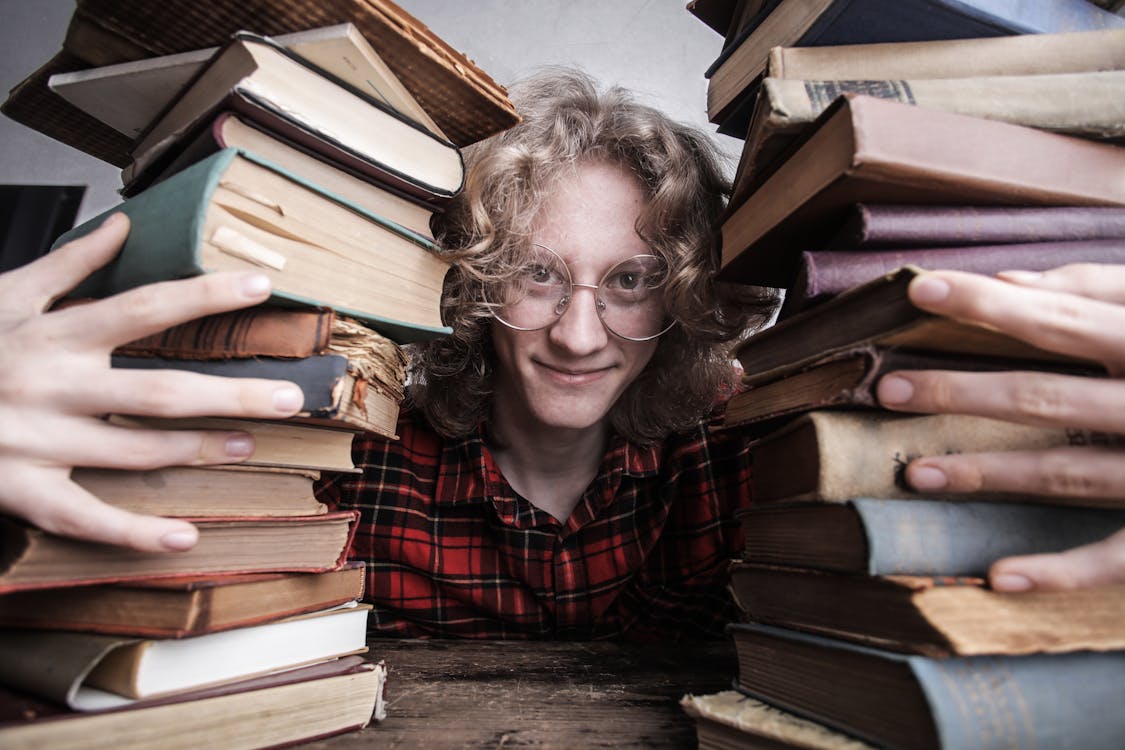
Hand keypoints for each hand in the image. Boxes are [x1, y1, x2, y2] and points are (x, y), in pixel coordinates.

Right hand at [0, 213, 304, 551]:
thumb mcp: (5, 295)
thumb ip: (68, 265)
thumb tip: (120, 226)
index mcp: (55, 334)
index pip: (146, 307)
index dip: (207, 295)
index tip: (262, 285)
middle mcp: (52, 386)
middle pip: (158, 390)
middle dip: (230, 394)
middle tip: (289, 396)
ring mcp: (37, 441)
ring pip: (133, 451)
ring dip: (196, 450)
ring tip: (248, 445)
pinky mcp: (21, 488)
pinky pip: (84, 516)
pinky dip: (133, 532)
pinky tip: (182, 537)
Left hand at [875, 264, 1124, 591]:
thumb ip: (1107, 289)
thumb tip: (1012, 280)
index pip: (1067, 312)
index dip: (992, 300)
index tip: (921, 287)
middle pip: (1052, 395)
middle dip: (966, 391)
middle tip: (889, 387)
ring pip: (1071, 473)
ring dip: (990, 474)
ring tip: (916, 473)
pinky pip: (1120, 557)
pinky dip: (1062, 570)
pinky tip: (999, 577)